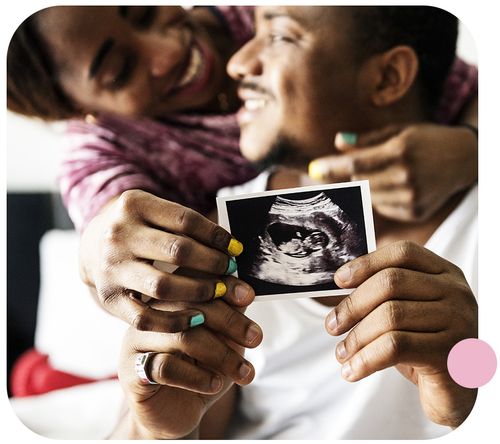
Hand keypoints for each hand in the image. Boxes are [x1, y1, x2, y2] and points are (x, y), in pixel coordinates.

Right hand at [79, 189, 244, 331]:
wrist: (92, 245)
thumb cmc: (138, 228)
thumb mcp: (154, 212)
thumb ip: (186, 225)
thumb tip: (232, 248)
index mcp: (134, 205)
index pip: (185, 220)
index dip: (216, 236)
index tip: (236, 248)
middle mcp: (119, 235)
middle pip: (178, 251)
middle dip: (212, 263)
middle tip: (231, 271)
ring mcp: (112, 268)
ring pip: (163, 286)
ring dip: (199, 291)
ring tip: (220, 291)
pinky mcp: (109, 298)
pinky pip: (145, 317)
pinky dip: (175, 321)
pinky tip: (197, 318)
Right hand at [117, 289, 262, 438]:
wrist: (176, 412)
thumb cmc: (200, 369)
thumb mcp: (223, 340)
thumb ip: (230, 315)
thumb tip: (245, 293)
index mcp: (168, 300)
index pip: (193, 281)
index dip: (223, 285)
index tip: (248, 298)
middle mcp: (149, 315)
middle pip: (190, 307)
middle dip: (230, 322)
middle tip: (255, 338)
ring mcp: (137, 341)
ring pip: (181, 337)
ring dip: (221, 355)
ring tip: (243, 371)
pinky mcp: (131, 371)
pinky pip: (165, 367)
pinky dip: (197, 376)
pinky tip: (214, 384)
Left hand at [308, 124, 477, 221]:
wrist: (466, 159)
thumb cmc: (428, 140)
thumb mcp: (399, 132)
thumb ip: (367, 140)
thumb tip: (337, 141)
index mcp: (400, 151)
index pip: (356, 164)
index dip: (332, 168)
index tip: (313, 169)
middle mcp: (406, 177)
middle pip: (359, 182)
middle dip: (347, 176)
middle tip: (345, 169)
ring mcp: (412, 198)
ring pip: (369, 197)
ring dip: (367, 186)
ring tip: (384, 173)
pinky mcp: (415, 212)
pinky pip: (383, 207)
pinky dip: (382, 197)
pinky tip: (397, 186)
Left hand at [325, 241, 476, 427]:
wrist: (454, 391)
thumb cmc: (422, 344)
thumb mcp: (406, 312)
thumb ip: (383, 293)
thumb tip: (340, 281)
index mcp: (445, 273)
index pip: (403, 253)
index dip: (367, 262)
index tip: (338, 280)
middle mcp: (456, 292)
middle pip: (391, 282)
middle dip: (353, 304)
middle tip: (331, 325)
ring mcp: (458, 321)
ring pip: (390, 316)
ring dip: (356, 337)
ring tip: (341, 353)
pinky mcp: (451, 353)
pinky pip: (395, 347)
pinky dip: (366, 359)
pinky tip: (352, 370)